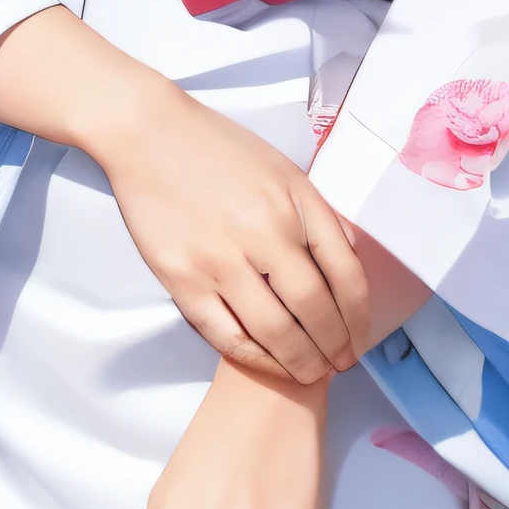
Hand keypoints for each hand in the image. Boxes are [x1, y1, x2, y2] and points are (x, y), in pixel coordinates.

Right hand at [97, 78, 372, 386]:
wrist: (149, 136)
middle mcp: (262, 234)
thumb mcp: (284, 171)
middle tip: (340, 364)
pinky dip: (253, 357)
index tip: (360, 336)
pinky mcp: (182, 279)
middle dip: (334, 345)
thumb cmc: (218, 150)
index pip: (344, 275)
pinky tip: (268, 363)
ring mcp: (219, 260)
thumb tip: (350, 259)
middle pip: (313, 309)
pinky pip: (226, 334)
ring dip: (299, 361)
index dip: (358, 316)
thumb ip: (318, 215)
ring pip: (273, 331)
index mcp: (294, 205)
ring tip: (310, 372)